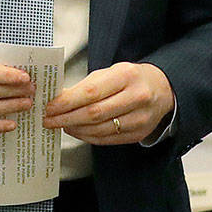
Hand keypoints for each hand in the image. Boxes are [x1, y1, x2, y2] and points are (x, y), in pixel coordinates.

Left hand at [42, 62, 173, 145]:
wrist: (163, 89)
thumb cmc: (131, 78)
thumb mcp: (111, 72)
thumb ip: (87, 85)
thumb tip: (59, 99)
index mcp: (126, 76)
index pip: (90, 93)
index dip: (66, 102)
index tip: (49, 106)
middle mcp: (136, 98)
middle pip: (93, 114)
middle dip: (66, 118)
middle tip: (48, 119)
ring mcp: (139, 119)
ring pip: (99, 130)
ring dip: (74, 129)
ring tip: (60, 124)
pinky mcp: (138, 134)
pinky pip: (107, 139)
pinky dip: (87, 136)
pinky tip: (76, 130)